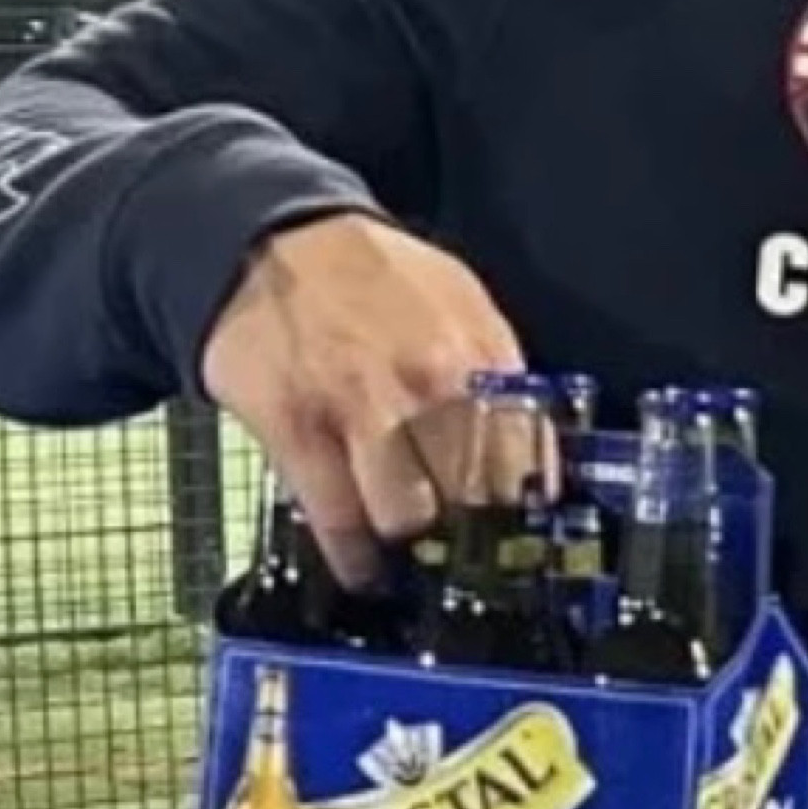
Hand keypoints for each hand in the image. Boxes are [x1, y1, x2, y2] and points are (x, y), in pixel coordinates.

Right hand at [200, 211, 530, 590]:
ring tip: (410, 551)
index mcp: (479, 353)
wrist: (275, 240)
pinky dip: (354, 558)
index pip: (525, 458)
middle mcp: (429, 384)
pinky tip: (363, 568)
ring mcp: (361, 411)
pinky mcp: (299, 434)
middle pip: (471, 497)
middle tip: (461, 544)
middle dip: (468, 529)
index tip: (517, 533)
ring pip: (405, 520)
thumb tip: (532, 448)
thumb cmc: (375, 275)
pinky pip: (337, 522)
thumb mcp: (463, 301)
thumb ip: (498, 374)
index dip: (523, 508)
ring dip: (409, 543)